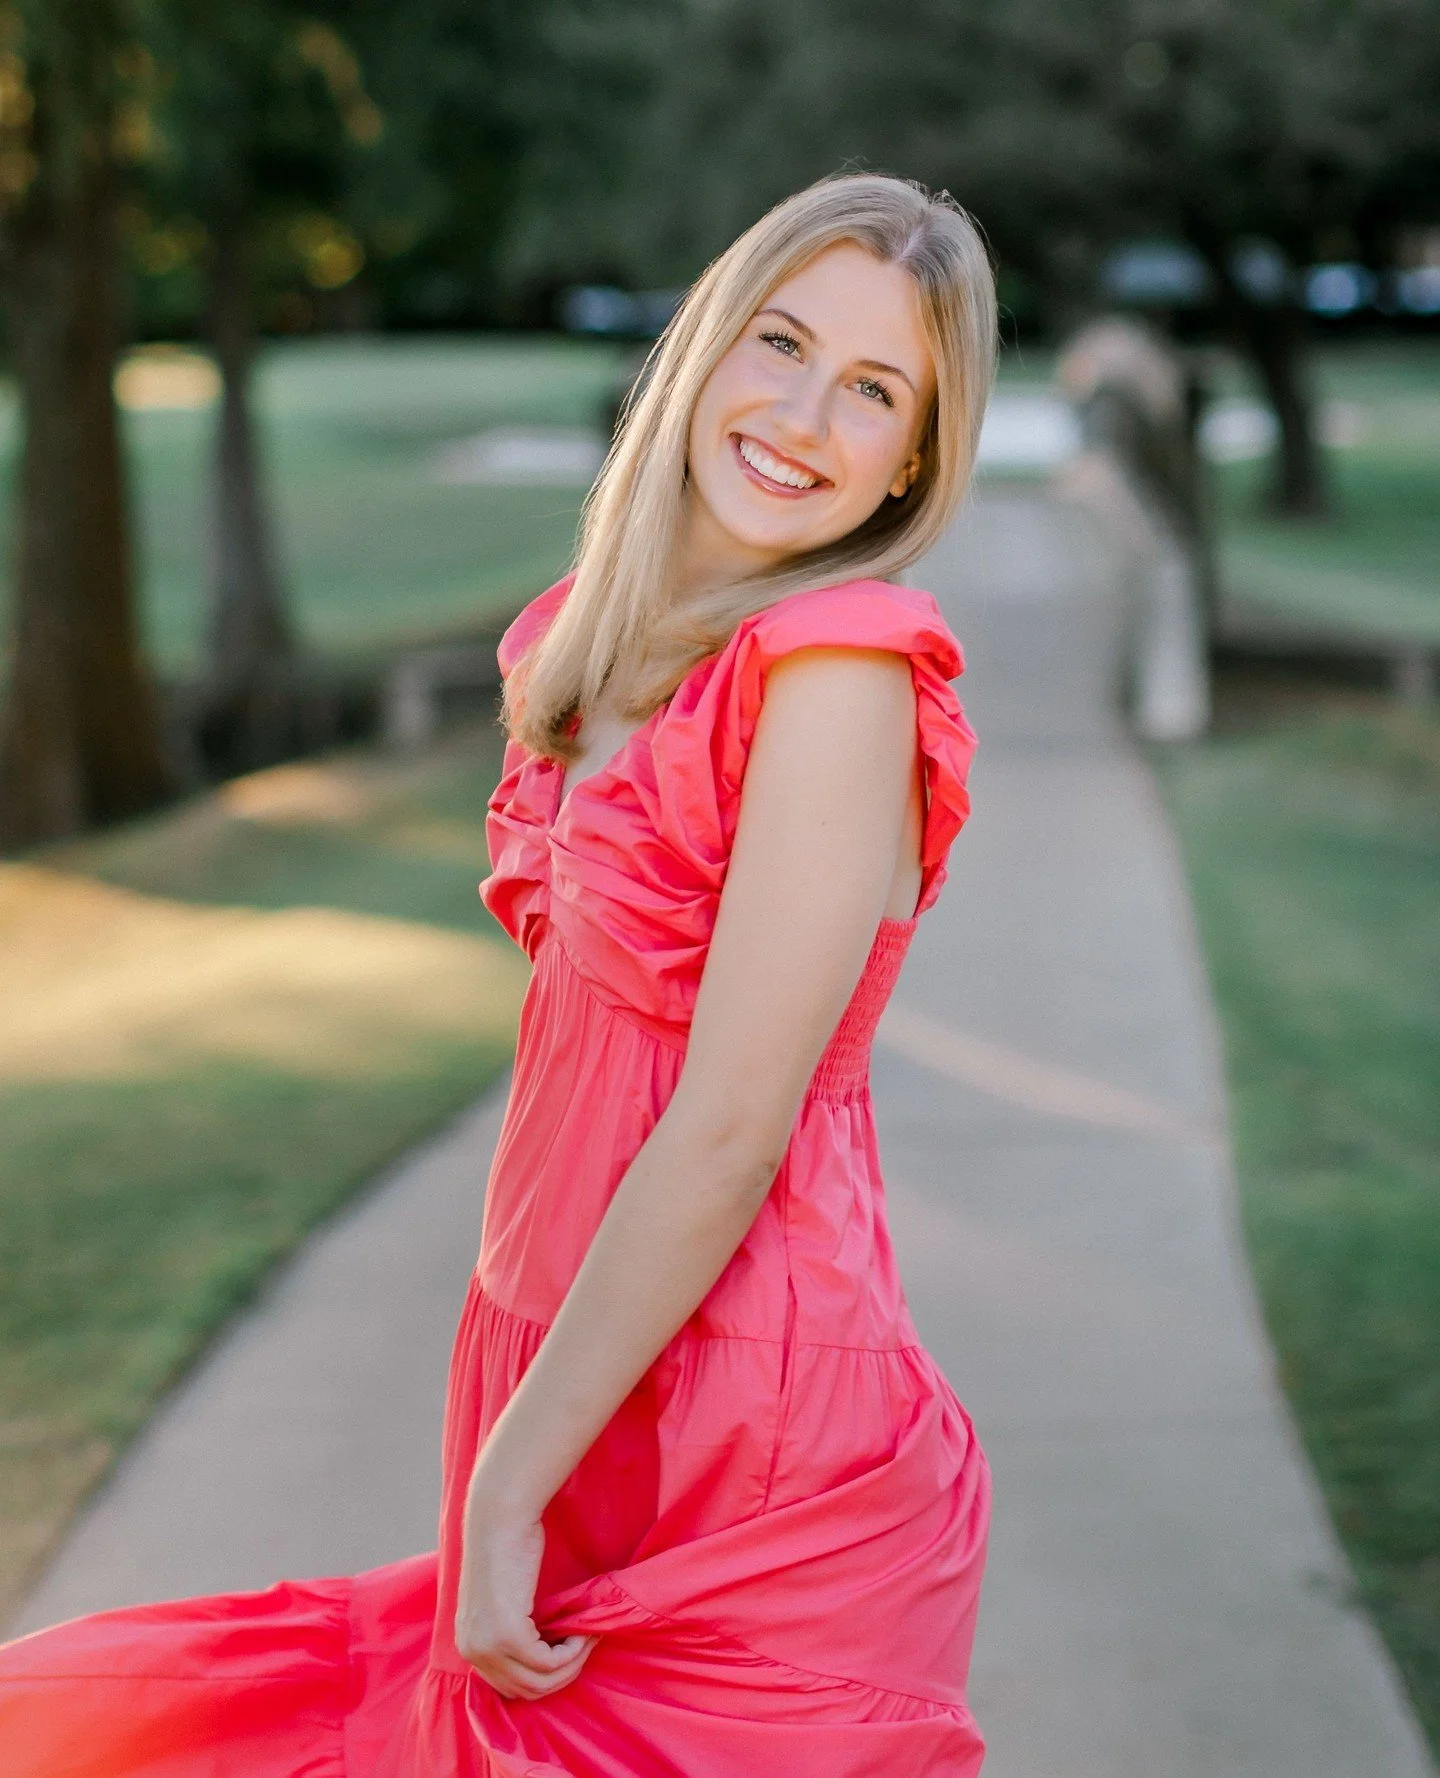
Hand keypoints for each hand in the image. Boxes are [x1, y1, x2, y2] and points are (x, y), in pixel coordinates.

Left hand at [455, 1497, 594, 1700]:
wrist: (501, 1518)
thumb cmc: (507, 1547)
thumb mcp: (501, 1599)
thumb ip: (509, 1631)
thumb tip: (540, 1656)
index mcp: (468, 1645)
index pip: (510, 1686)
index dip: (546, 1676)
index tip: (570, 1654)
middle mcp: (472, 1652)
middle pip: (526, 1691)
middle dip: (563, 1675)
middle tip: (584, 1648)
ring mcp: (488, 1645)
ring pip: (539, 1682)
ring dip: (571, 1665)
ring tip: (586, 1638)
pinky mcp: (508, 1634)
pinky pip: (549, 1663)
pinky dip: (572, 1652)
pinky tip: (582, 1632)